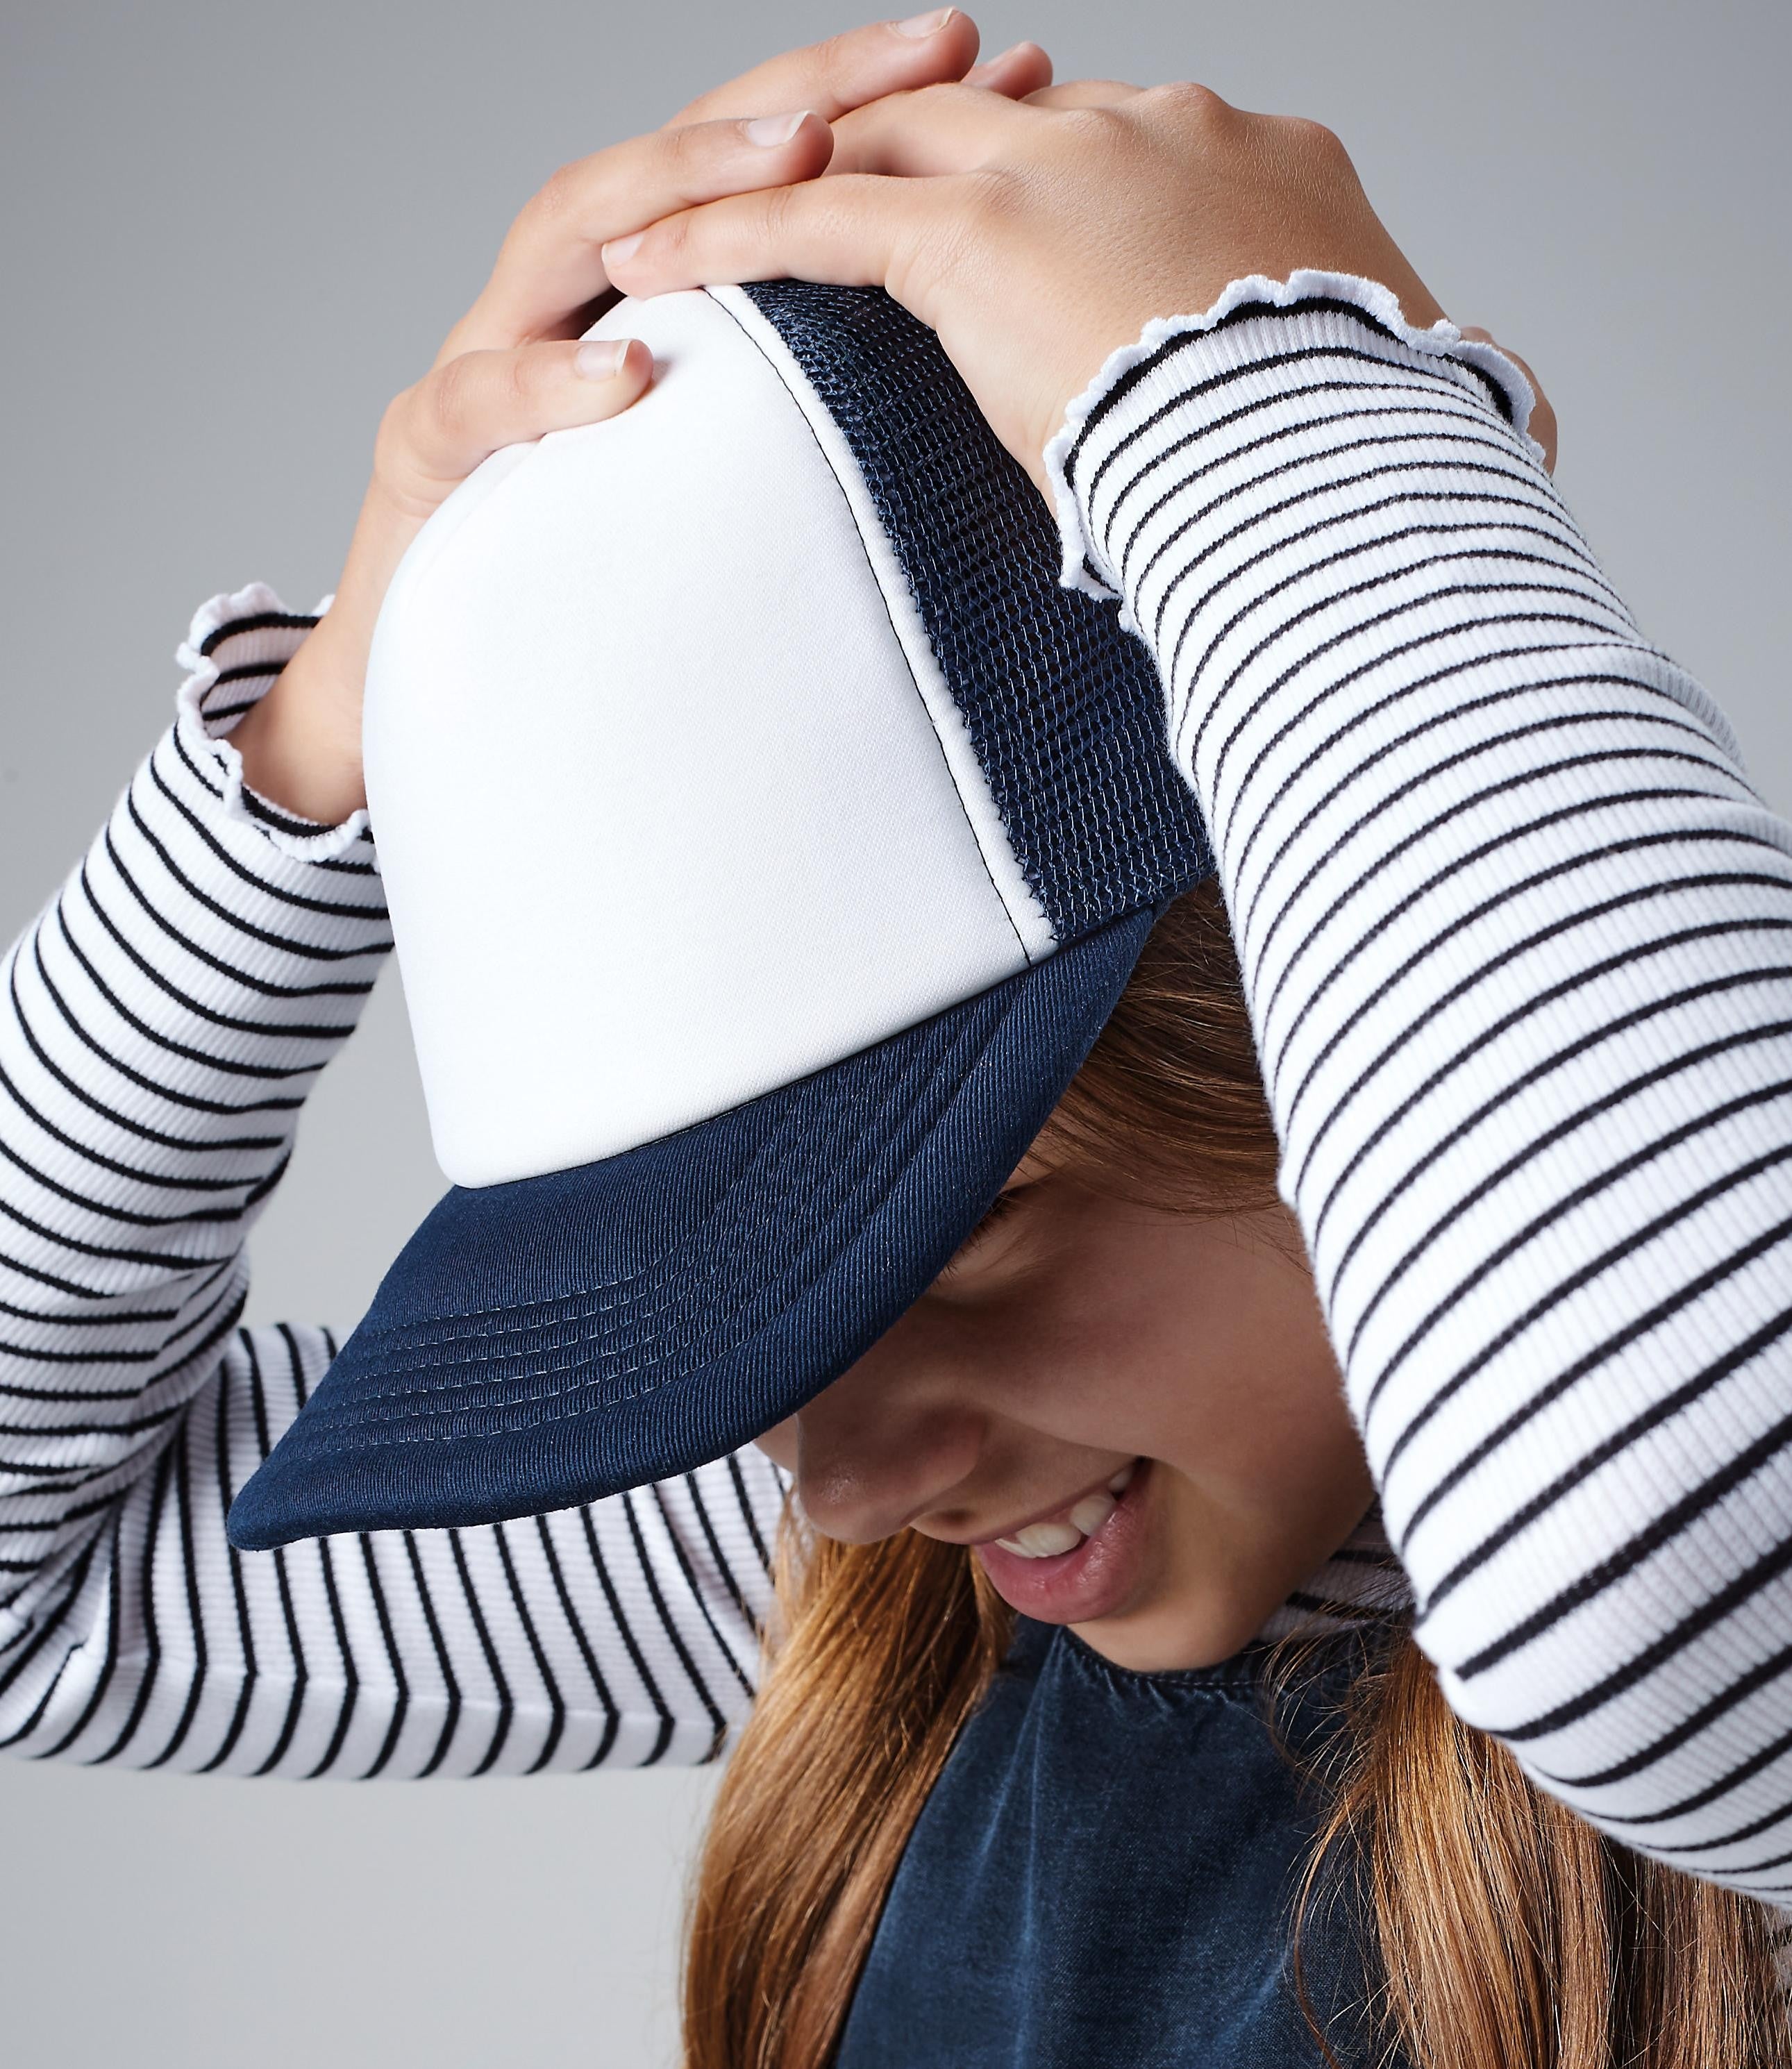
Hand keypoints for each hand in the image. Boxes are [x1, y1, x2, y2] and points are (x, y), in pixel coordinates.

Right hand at [231, 11, 1052, 823]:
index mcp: (645, 293)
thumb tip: (963, 376)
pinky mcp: (428, 450)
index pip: (755, 169)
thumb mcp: (731, 470)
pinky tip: (629, 373)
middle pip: (676, 163)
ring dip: (680, 187)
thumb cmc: (600, 560)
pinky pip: (477, 401)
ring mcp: (486, 356)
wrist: (444, 662)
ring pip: (566, 231)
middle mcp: (565, 296)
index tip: (1001, 62)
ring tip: (799, 158)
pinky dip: (550, 383)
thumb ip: (811, 402)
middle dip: (802, 93)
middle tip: (930, 51)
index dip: (870, 104)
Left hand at [602, 80, 1514, 497]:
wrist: (1350, 470)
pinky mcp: (975, 235)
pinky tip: (659, 260)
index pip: (1119, 145)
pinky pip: (819, 222)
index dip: (1045, 171)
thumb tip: (1443, 419)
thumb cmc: (1389, 462)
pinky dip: (730, 236)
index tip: (1003, 212)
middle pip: (984, 110)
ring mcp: (1062, 171)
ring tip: (692, 216)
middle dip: (900, 138)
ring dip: (784, 178)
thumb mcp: (1399, 399)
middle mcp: (1154, 133)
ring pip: (881, 143)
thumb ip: (1378, 382)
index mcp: (1262, 165)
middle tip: (822, 179)